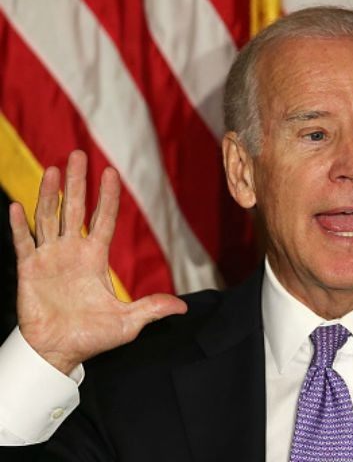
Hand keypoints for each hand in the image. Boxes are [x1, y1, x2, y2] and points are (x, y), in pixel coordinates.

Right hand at [9, 150, 186, 374]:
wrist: (59, 352)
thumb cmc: (93, 336)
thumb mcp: (128, 322)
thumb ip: (152, 309)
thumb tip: (183, 307)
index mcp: (95, 258)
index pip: (104, 219)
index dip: (107, 197)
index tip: (111, 172)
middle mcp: (72, 252)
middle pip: (74, 209)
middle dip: (77, 183)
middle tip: (79, 155)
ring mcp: (49, 258)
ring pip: (48, 218)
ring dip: (50, 194)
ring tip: (54, 169)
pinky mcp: (29, 270)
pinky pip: (22, 243)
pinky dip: (19, 226)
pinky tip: (16, 206)